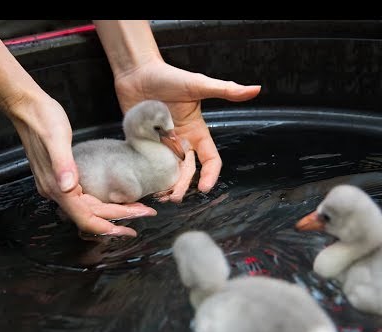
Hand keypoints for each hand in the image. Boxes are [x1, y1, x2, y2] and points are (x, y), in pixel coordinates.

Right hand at [9, 94, 155, 237]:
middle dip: (120, 216)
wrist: (26, 107)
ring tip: (136, 209)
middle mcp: (55, 190)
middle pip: (91, 215)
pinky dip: (101, 203)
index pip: (85, 217)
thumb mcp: (56, 137)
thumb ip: (63, 164)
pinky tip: (113, 199)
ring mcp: (56, 185)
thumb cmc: (41, 118)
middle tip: (146, 212)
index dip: (108, 226)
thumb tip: (68, 187)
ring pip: (88, 208)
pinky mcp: (59, 177)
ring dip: (112, 211)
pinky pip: (83, 199)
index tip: (130, 229)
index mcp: (56, 186)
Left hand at [114, 58, 260, 196]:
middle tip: (176, 197)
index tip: (204, 187)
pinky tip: (147, 186)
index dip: (210, 174)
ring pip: (170, 171)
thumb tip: (256, 89)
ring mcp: (163, 144)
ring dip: (168, 185)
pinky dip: (151, 177)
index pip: (210, 159)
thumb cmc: (168, 76)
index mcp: (197, 131)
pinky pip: (150, 164)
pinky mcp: (145, 144)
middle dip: (185, 185)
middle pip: (189, 170)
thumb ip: (225, 90)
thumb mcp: (198, 84)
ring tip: (163, 196)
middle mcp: (182, 141)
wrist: (137, 72)